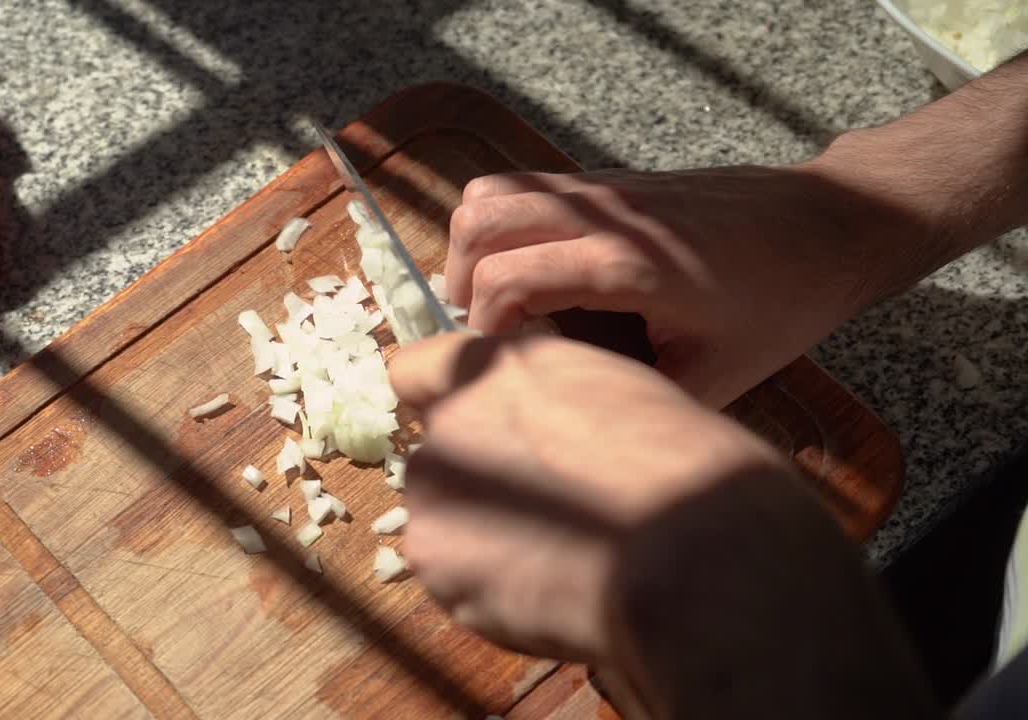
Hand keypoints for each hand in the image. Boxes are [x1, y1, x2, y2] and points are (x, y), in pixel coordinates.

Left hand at [389, 332, 938, 718]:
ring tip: (554, 558)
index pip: (418, 368)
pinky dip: (484, 587)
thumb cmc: (688, 472)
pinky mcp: (431, 558)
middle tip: (542, 513)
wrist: (691, 553)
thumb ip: (558, 403)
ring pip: (443, 515)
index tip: (478, 432)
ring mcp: (433, 489)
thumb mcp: (619, 396)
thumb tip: (547, 427)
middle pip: (439, 452)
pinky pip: (448, 573)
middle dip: (478, 480)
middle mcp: (451, 418)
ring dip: (480, 534)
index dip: (444, 403)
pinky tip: (545, 592)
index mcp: (502, 366)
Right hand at [445, 165, 893, 407]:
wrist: (832, 225)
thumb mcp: (718, 377)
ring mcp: (606, 189)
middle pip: (478, 220)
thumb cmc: (786, 302)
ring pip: (493, 190)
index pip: (504, 281)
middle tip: (489, 327)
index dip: (485, 330)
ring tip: (500, 294)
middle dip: (462, 279)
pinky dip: (506, 223)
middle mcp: (605, 215)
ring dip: (477, 244)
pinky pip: (527, 185)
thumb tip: (574, 418)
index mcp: (627, 266)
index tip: (509, 363)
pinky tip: (539, 268)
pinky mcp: (612, 180)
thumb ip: (638, 398)